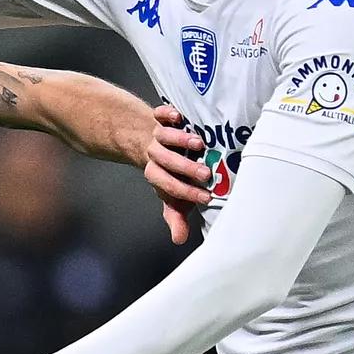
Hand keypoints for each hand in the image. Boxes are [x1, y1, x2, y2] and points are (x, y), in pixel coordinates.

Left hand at [144, 105, 212, 244]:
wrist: (147, 144)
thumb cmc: (167, 172)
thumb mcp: (171, 195)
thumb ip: (176, 215)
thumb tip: (179, 239)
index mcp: (157, 175)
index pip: (168, 185)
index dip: (186, 192)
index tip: (206, 197)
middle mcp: (155, 155)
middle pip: (167, 161)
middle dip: (185, 168)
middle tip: (206, 174)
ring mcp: (157, 135)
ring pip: (164, 137)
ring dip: (180, 140)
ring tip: (199, 144)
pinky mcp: (160, 119)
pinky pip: (159, 115)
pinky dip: (166, 114)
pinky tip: (177, 116)